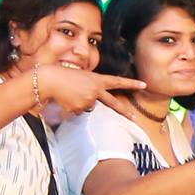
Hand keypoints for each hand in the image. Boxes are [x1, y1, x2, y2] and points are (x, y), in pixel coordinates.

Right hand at [32, 63, 148, 116]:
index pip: (117, 81)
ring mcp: (88, 100)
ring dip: (81, 103)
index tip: (144, 84)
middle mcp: (95, 90)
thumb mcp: (82, 77)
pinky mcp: (79, 108)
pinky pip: (78, 112)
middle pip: (112, 103)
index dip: (131, 83)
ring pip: (89, 107)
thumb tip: (92, 106)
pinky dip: (73, 108)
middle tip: (135, 119)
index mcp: (97, 79)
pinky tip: (67, 100)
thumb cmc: (64, 75)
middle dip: (124, 111)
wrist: (50, 80)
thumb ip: (92, 89)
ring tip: (70, 94)